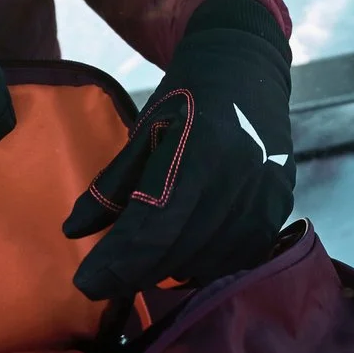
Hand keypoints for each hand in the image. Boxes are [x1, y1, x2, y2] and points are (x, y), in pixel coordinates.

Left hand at [63, 0, 293, 297]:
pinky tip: (184, 255)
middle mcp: (238, 178)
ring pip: (209, 260)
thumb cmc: (189, 96)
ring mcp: (264, 195)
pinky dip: (206, 263)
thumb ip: (111, 184)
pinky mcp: (279, 207)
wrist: (249, 69)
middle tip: (105, 279)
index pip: (154, 226)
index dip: (118, 261)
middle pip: (179, 250)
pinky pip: (239, 256)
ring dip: (169, 270)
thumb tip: (73, 232)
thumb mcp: (145, 130)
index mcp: (200, 151)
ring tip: (142, 264)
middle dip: (134, 272)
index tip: (86, 283)